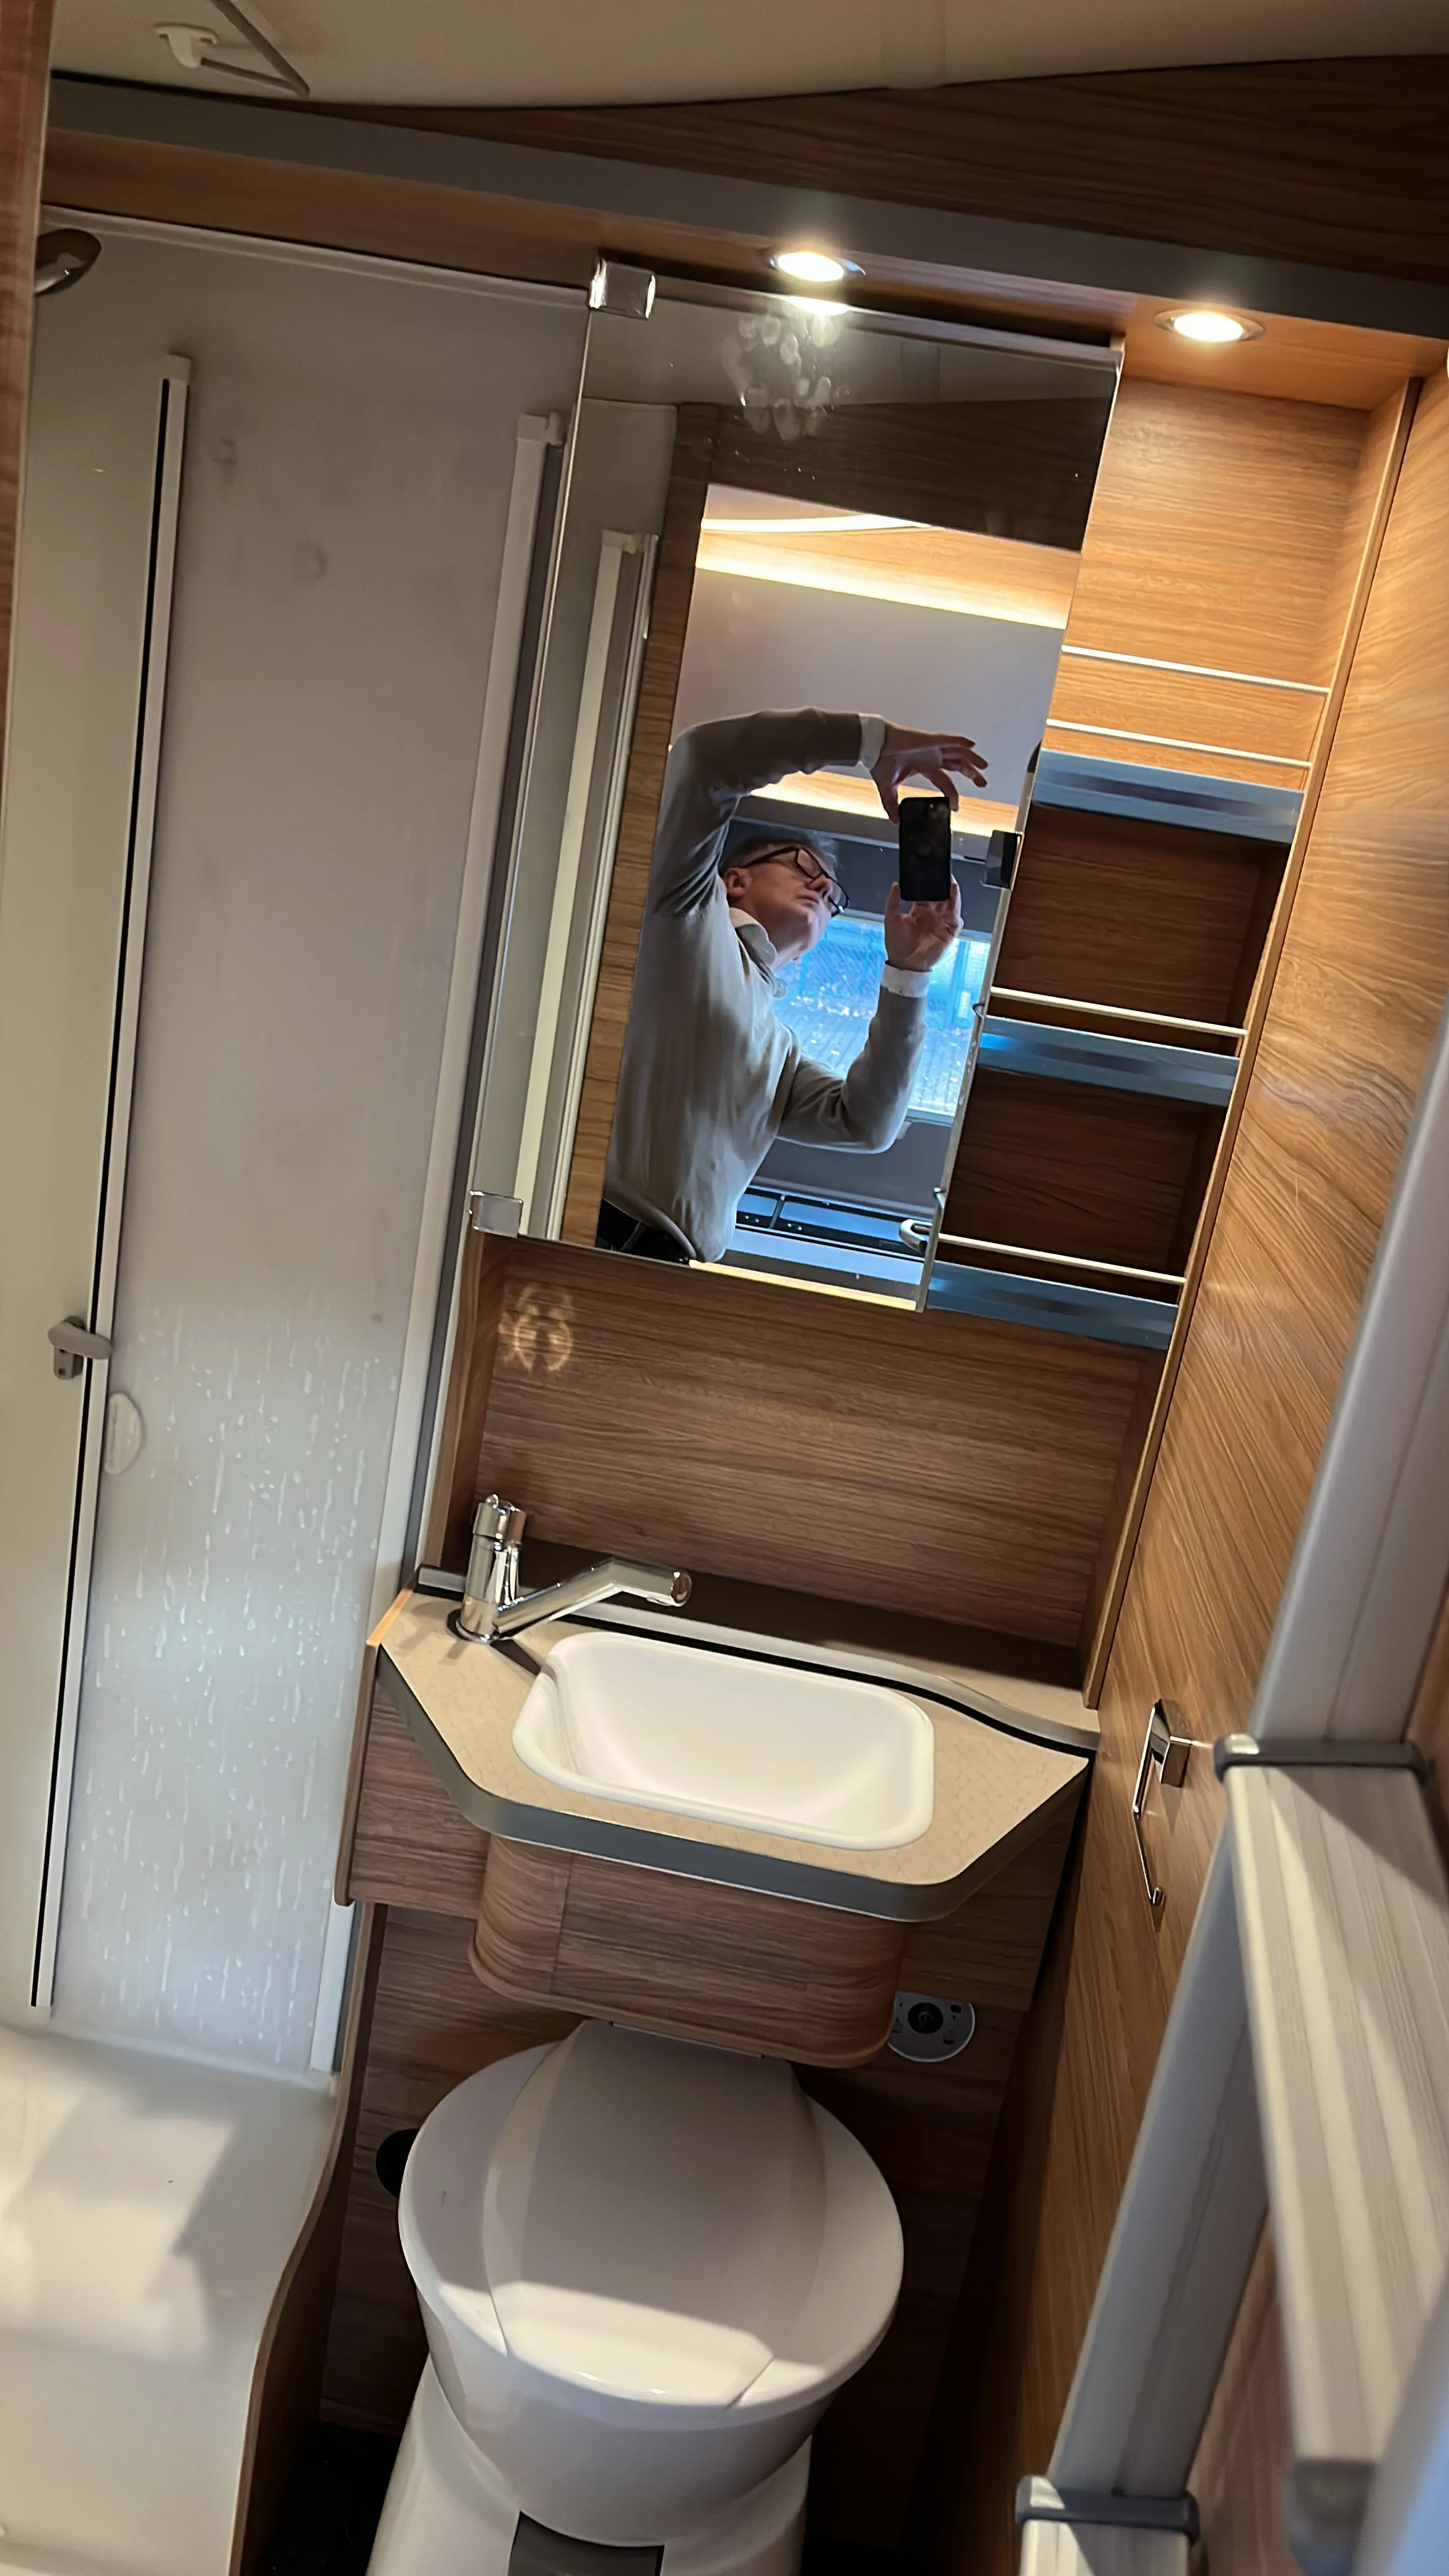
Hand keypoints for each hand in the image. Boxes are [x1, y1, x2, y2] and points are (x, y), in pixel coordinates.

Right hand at [871, 722, 987, 820]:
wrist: (873, 746)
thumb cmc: (880, 761)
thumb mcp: (888, 788)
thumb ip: (892, 805)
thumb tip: (894, 821)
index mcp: (923, 766)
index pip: (943, 781)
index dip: (951, 793)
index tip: (955, 804)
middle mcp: (930, 757)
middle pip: (957, 765)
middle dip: (971, 774)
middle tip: (982, 782)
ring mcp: (931, 748)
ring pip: (957, 753)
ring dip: (972, 759)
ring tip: (984, 766)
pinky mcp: (929, 740)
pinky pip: (949, 740)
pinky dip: (960, 741)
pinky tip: (971, 744)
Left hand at [885, 877, 961, 972]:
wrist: (903, 963)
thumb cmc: (897, 944)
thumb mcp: (891, 919)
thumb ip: (893, 902)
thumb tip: (896, 885)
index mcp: (919, 910)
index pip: (928, 893)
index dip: (931, 883)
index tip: (930, 873)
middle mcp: (932, 915)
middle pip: (943, 896)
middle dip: (945, 886)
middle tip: (944, 875)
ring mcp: (941, 924)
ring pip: (952, 906)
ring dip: (954, 896)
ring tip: (952, 886)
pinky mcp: (947, 934)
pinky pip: (955, 922)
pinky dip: (955, 915)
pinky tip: (952, 908)